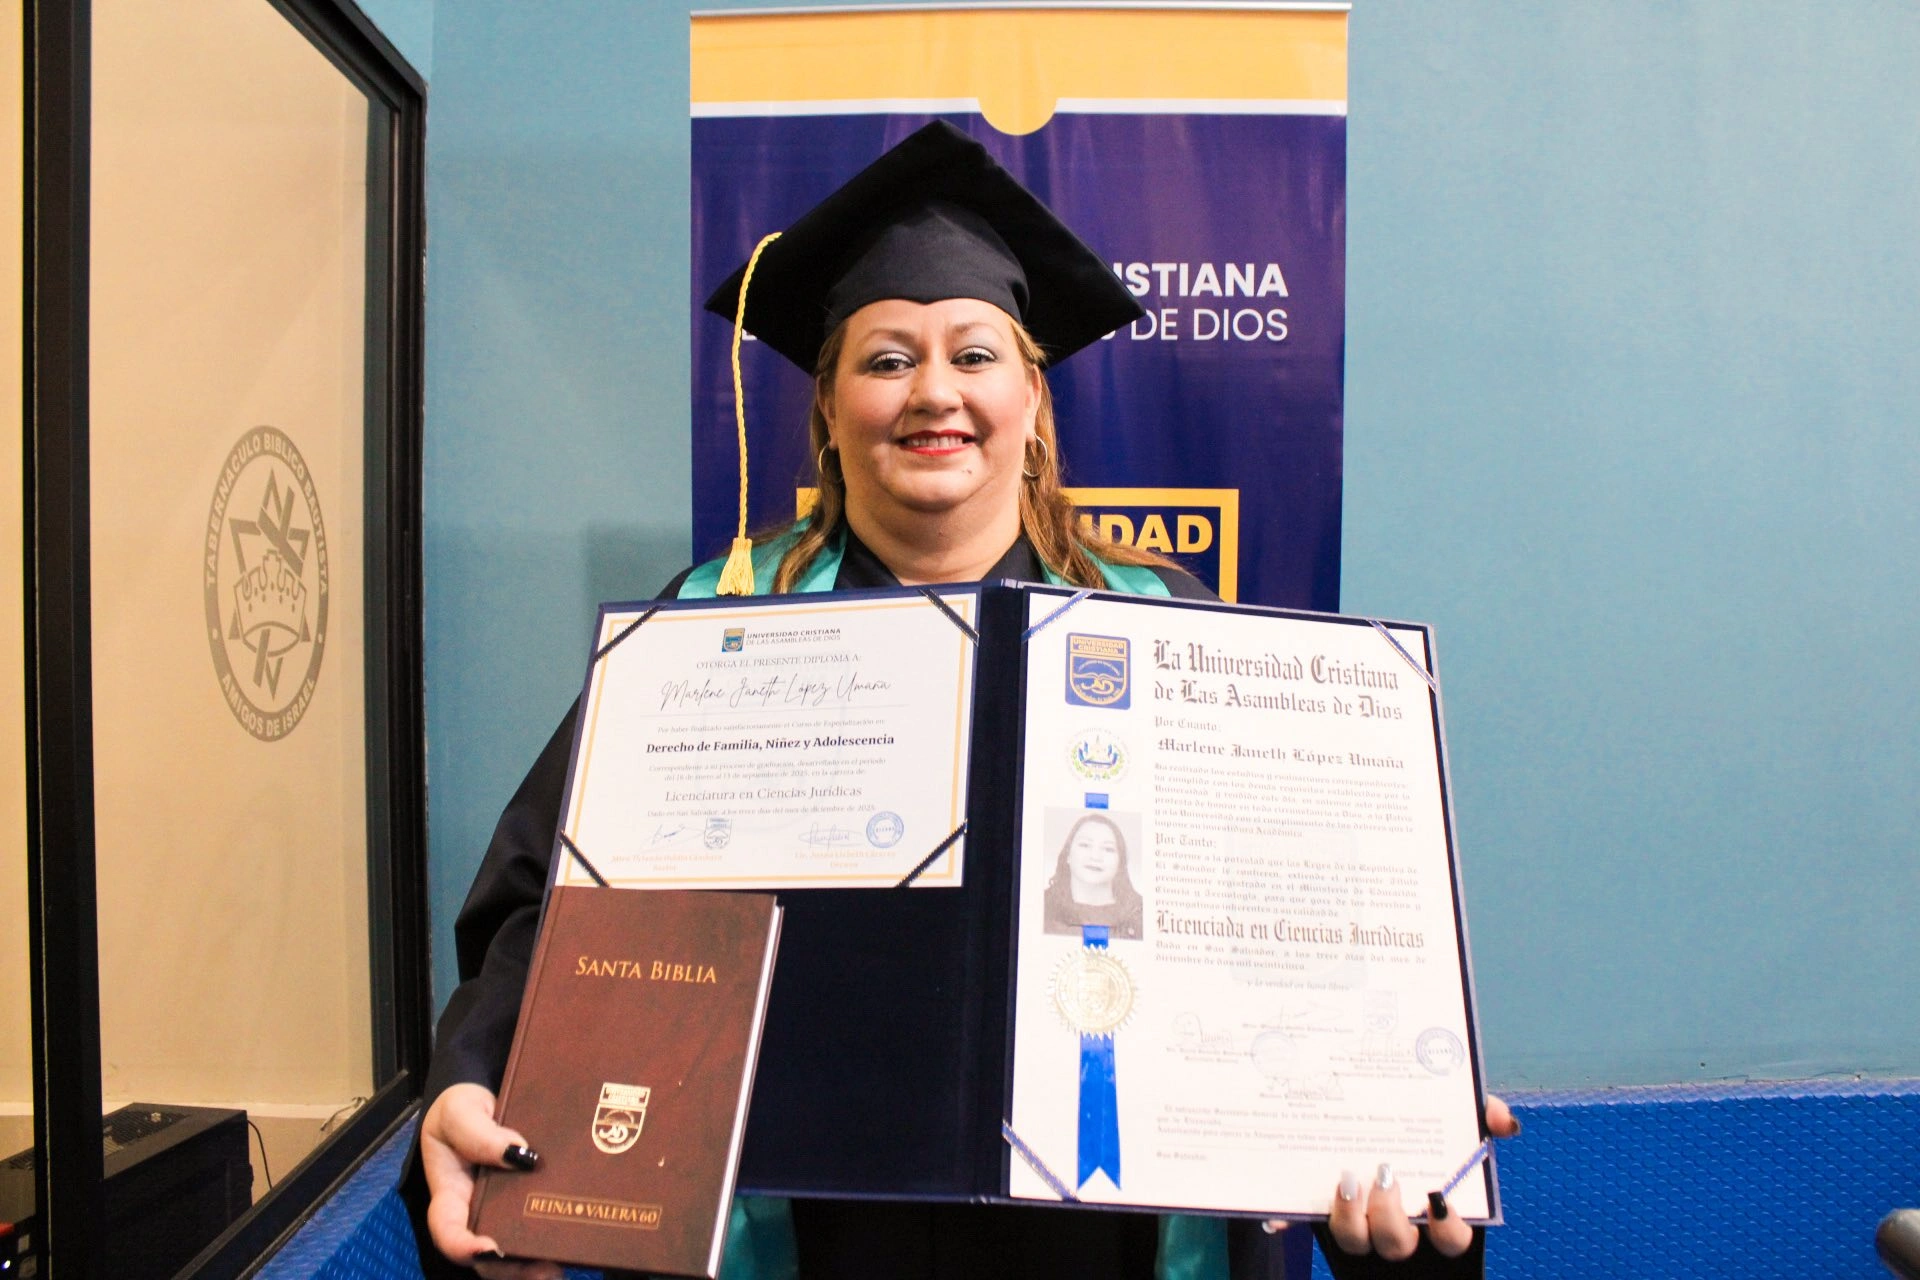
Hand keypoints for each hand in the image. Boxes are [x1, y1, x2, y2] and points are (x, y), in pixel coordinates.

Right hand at [420, 1083, 563, 1279]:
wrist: (488, 1094)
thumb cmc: (462, 1107)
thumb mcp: (459, 1111)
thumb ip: (479, 1134)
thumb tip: (520, 1155)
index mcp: (451, 1195)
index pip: (448, 1231)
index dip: (464, 1248)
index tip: (488, 1250)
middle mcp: (478, 1213)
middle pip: (488, 1257)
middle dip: (513, 1271)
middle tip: (544, 1271)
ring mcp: (507, 1211)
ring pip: (518, 1251)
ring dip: (539, 1264)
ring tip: (563, 1266)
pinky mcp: (534, 1203)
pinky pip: (543, 1226)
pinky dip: (560, 1239)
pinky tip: (581, 1241)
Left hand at [1288, 1093, 1520, 1261]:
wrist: (1362, 1129)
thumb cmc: (1419, 1142)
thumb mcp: (1450, 1129)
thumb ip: (1479, 1119)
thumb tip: (1502, 1120)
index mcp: (1436, 1218)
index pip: (1452, 1240)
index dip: (1448, 1228)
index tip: (1438, 1198)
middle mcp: (1398, 1231)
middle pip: (1397, 1243)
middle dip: (1388, 1217)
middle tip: (1384, 1175)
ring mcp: (1359, 1230)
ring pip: (1353, 1242)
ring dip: (1347, 1217)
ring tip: (1344, 1181)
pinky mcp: (1322, 1219)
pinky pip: (1305, 1226)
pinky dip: (1291, 1219)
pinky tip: (1281, 1213)